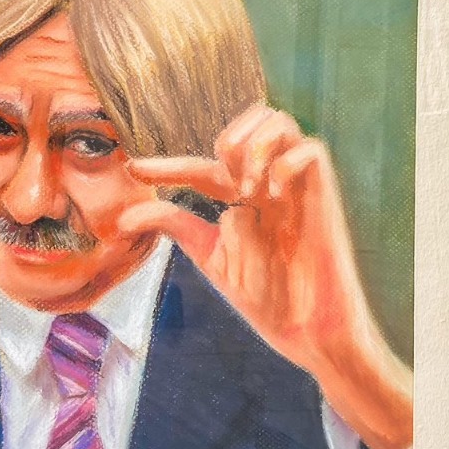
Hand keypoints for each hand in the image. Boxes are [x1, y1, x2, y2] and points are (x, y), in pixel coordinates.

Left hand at [117, 105, 412, 448]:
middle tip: (222, 178)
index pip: (204, 169)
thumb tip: (122, 217)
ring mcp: (299, 188)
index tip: (134, 170)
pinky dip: (285, 164)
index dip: (169, 165)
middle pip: (256, 117)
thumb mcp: (212, 256)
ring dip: (255, 145)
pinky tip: (272, 196)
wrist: (308, 331)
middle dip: (231, 136)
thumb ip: (175, 226)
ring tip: (246, 187)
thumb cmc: (268, 298)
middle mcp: (271, 185)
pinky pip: (312, 150)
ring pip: (281, 122)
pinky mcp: (325, 197)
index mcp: (245, 200)